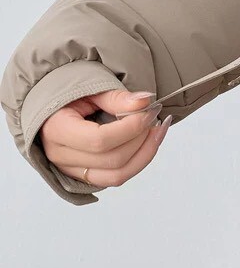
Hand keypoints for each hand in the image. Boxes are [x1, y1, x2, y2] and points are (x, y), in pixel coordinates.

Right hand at [38, 89, 171, 187]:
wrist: (54, 108)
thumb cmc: (69, 96)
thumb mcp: (90, 89)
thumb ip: (116, 98)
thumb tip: (145, 101)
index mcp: (57, 130)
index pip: (99, 140)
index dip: (130, 128)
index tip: (149, 111)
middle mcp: (61, 155)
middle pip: (112, 160)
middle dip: (141, 139)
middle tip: (154, 116)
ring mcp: (71, 170)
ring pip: (116, 175)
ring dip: (144, 154)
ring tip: (156, 130)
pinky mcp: (84, 176)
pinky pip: (115, 178)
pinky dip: (137, 162)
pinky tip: (148, 143)